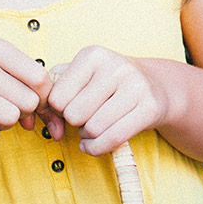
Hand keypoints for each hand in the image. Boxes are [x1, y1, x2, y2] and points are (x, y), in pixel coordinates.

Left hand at [45, 46, 166, 155]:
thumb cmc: (106, 83)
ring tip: (91, 127)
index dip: (57, 109)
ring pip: (93, 129)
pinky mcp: (149, 109)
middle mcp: (116, 66)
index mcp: (93, 55)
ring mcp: (136, 87)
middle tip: (83, 117)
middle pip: (74, 114)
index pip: (57, 97)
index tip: (68, 106)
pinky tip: (92, 145)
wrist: (153, 85)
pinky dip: (96, 149)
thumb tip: (49, 122)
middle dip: (74, 122)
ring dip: (86, 136)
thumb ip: (54, 92)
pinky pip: (112, 139)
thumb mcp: (80, 76)